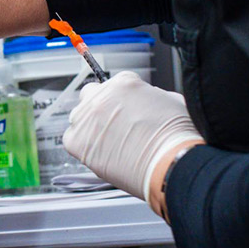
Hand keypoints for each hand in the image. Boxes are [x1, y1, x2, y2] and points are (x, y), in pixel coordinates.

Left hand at [63, 71, 202, 202]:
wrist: (171, 165)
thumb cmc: (176, 138)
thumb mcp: (172, 101)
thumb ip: (151, 95)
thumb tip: (146, 100)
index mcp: (124, 82)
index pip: (114, 85)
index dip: (122, 101)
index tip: (126, 112)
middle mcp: (100, 96)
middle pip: (91, 96)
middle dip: (101, 108)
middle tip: (115, 126)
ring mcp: (85, 118)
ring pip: (79, 118)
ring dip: (91, 127)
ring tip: (112, 144)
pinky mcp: (76, 141)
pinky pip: (72, 139)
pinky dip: (83, 146)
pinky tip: (102, 153)